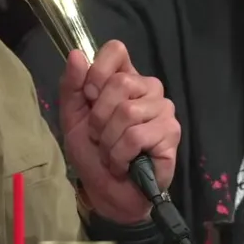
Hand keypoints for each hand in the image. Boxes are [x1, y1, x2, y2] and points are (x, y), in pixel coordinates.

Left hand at [58, 40, 179, 224]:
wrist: (107, 192)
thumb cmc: (92, 153)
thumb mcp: (72, 118)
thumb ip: (71, 86)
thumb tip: (76, 54)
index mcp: (125, 78)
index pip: (117, 50)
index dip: (98, 72)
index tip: (89, 96)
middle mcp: (148, 88)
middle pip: (120, 83)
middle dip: (99, 118)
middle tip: (99, 137)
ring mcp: (163, 109)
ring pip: (127, 112)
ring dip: (108, 141)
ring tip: (111, 153)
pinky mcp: (171, 133)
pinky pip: (136, 136)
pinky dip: (120, 156)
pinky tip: (124, 164)